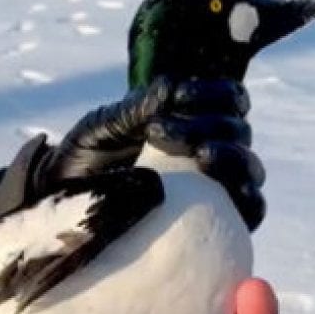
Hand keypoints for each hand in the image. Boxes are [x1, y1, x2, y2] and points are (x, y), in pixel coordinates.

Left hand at [0, 78, 264, 231]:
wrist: (63, 214)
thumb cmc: (82, 165)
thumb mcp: (100, 129)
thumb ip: (134, 109)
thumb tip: (170, 87)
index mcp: (190, 121)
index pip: (230, 100)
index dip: (215, 92)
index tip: (179, 95)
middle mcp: (210, 154)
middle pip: (239, 132)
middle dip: (209, 125)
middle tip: (163, 132)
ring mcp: (217, 191)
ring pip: (250, 169)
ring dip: (232, 158)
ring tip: (200, 156)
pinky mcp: (218, 226)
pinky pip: (252, 212)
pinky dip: (249, 200)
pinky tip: (226, 195)